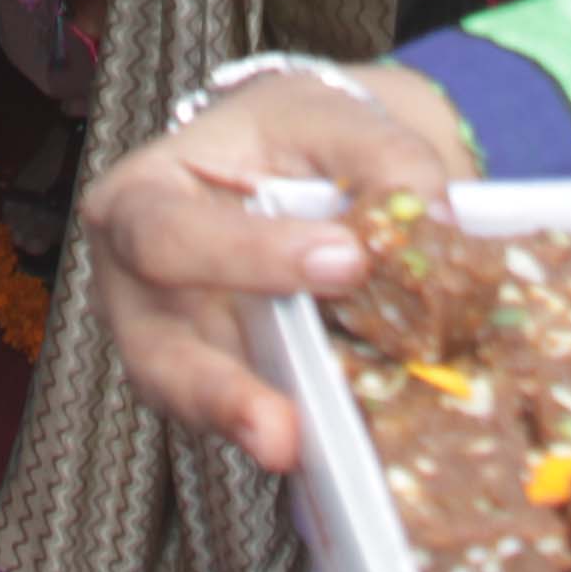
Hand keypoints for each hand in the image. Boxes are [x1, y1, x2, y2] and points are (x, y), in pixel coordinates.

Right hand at [79, 65, 478, 471]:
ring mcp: (170, 349)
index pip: (169, 233)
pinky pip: (243, 421)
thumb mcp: (328, 120)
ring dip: (244, 429)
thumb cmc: (290, 138)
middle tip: (282, 425)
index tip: (346, 261)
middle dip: (217, 388)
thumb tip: (434, 218)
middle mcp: (136, 287)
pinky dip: (285, 431)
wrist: (290, 168)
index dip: (249, 255)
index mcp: (140, 198)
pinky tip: (327, 449)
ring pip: (190, 404)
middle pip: (156, 347)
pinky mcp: (219, 391)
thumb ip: (381, 158)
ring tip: (293, 451)